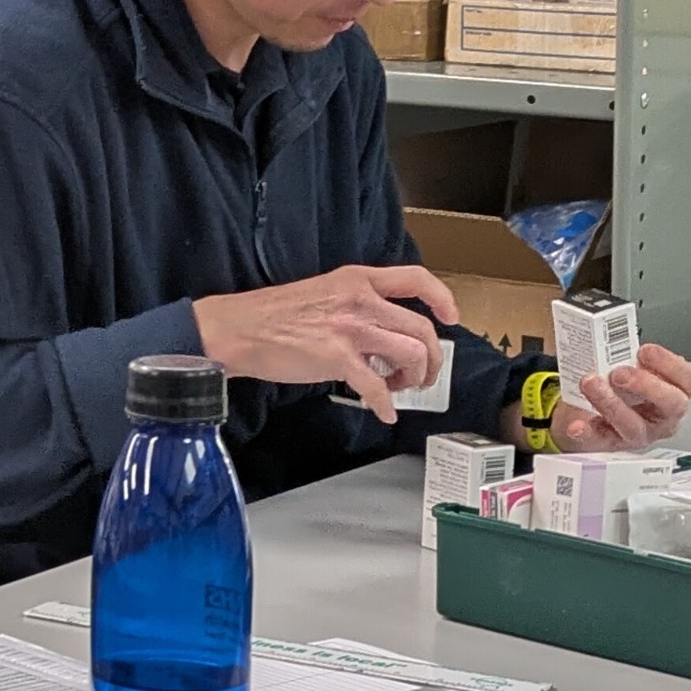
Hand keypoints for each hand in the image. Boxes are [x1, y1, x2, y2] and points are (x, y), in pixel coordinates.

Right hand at [193, 265, 460, 423]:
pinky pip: (376, 386)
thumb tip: (381, 333)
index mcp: (358, 279)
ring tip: (396, 388)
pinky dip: (384, 404)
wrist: (238, 329)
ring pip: (410, 354)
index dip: (441, 298)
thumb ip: (357, 306)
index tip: (451, 319)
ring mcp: (351, 328)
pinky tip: (381, 412)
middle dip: (432, 359)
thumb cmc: (274, 316)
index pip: (415, 279)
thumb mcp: (324, 293)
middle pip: (421, 329)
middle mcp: (361, 299)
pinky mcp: (337, 357)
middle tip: (422, 376)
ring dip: (412, 379)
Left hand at [553, 343, 690, 451]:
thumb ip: (631, 354)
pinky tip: (577, 425)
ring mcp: (639, 434)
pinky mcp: (611, 445)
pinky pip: (601, 442)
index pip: (690, 381)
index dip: (671, 365)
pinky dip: (588, 432)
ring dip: (612, 404)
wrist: (587, 411)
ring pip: (634, 425)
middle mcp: (662, 417)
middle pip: (671, 405)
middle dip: (646, 386)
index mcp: (674, 392)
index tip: (646, 351)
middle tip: (619, 373)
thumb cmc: (618, 386)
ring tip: (590, 383)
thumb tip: (615, 333)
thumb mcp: (630, 365)